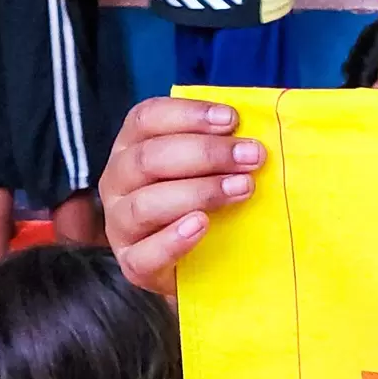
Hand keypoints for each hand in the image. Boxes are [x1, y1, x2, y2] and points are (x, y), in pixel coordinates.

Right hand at [100, 96, 264, 295]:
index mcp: (132, 146)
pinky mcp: (133, 263)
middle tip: (252, 156)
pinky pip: (146, 253)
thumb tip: (259, 124)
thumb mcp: (211, 165)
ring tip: (242, 188)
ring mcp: (119, 224)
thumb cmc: (208, 200)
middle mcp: (118, 180)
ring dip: (199, 191)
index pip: (147, 118)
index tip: (232, 119)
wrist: (203, 264)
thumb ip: (224, 143)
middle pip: (149, 158)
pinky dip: (174, 239)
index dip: (189, 114)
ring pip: (145, 203)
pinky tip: (202, 225)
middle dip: (206, 153)